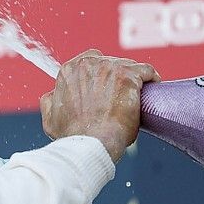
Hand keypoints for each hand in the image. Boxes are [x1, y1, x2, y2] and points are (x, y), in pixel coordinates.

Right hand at [40, 49, 160, 162]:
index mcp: (69, 71)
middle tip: (122, 94)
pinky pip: (146, 71)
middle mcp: (88, 64)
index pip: (90, 60)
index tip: (107, 85)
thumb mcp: (50, 117)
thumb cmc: (72, 135)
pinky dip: (152, 78)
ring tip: (139, 94)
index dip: (101, 73)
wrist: (91, 143)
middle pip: (111, 61)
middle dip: (118, 75)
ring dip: (134, 78)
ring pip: (129, 65)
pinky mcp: (128, 77)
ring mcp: (109, 68)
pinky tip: (153, 87)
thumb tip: (52, 95)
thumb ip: (50, 101)